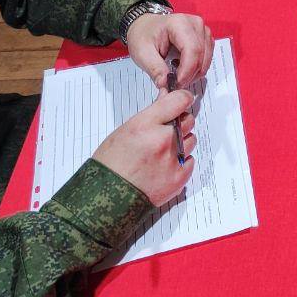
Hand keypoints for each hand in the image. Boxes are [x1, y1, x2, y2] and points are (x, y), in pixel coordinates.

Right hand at [93, 89, 196, 204]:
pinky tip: (165, 166)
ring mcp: (172, 160)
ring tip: (161, 152)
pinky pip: (190, 161)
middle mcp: (162, 140)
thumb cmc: (110, 164)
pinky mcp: (179, 178)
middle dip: (179, 122)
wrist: (105, 198)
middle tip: (165, 131)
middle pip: (188, 120)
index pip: (178, 101)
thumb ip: (151, 115)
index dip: (182, 98)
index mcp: (145, 125)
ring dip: (180, 142)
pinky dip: (181, 161)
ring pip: (190, 141)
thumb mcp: (125, 131)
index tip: (182, 100)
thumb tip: (167, 98)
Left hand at [126, 12, 213, 88]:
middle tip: (174, 83)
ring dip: (194, 72)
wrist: (145, 26)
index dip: (187, 71)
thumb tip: (165, 83)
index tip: (176, 84)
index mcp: (179, 23)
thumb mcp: (142, 53)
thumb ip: (154, 69)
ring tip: (177, 74)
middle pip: (202, 56)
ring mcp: (202, 30)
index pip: (192, 50)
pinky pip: (207, 57)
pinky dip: (197, 67)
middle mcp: (195, 24)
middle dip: (190, 74)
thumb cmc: (143, 35)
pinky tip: (183, 67)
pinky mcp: (204, 37)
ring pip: (207, 58)